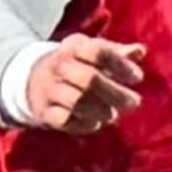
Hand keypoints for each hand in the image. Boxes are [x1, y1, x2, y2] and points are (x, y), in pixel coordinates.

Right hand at [26, 34, 144, 133]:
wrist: (31, 78)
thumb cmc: (74, 64)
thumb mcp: (91, 52)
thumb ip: (116, 53)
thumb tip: (140, 51)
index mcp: (73, 47)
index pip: (99, 52)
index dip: (121, 65)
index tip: (137, 77)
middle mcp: (59, 66)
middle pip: (89, 79)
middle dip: (115, 93)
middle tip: (133, 102)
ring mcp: (49, 89)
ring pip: (77, 101)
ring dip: (101, 110)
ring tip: (113, 115)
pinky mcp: (44, 111)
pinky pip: (65, 120)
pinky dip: (84, 124)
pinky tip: (96, 122)